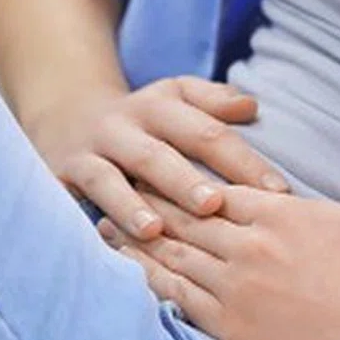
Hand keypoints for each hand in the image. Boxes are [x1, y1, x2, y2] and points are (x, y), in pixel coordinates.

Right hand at [25, 75, 288, 243]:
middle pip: (159, 154)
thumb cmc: (143, 118)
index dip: (241, 161)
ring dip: (133, 205)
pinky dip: (98, 219)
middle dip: (186, 181)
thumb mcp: (176, 97)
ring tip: (156, 229)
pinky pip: (80, 201)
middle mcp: (125, 126)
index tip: (276, 191)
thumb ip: (213, 101)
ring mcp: (92, 152)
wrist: (66, 113)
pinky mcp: (64, 175)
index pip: (208, 132)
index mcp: (163, 105)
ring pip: (112, 179)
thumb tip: (251, 106)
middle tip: (214, 205)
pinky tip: (115, 243)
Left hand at [100, 185, 339, 339]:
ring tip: (104, 223)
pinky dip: (146, 280)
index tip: (155, 168)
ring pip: (171, 253)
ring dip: (133, 237)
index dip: (181, 177)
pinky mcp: (232, 328)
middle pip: (182, 214)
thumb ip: (310, 208)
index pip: (214, 187)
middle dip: (145, 197)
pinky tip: (127, 271)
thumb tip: (291, 202)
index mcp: (277, 212)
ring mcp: (236, 287)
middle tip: (114, 185)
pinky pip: (176, 298)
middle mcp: (248, 243)